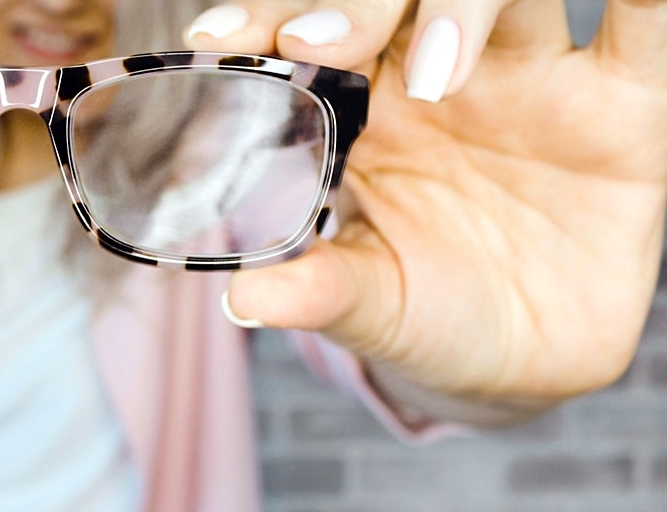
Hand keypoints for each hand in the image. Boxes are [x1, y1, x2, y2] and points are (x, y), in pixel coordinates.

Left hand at [192, 0, 666, 414]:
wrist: (524, 354)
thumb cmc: (426, 310)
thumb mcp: (371, 305)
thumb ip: (319, 290)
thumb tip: (243, 300)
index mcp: (363, 103)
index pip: (311, 28)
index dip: (264, 17)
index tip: (217, 42)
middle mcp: (442, 67)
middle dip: (351, 0)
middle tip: (310, 41)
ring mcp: (535, 74)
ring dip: (463, 0)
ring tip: (437, 70)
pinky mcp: (624, 101)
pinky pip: (643, 30)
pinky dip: (642, 2)